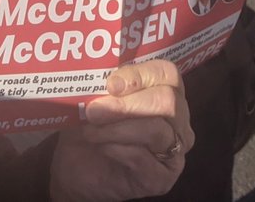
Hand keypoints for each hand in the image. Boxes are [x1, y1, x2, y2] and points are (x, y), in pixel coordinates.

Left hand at [49, 59, 192, 201]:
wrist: (77, 169)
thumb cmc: (90, 126)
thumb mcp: (93, 98)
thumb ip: (103, 83)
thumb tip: (99, 73)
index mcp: (165, 92)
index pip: (168, 73)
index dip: (140, 75)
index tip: (111, 84)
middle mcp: (178, 121)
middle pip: (167, 101)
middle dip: (127, 105)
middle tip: (94, 111)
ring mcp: (175, 152)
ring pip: (156, 131)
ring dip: (116, 129)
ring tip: (90, 131)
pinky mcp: (163, 179)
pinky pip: (143, 159)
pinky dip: (117, 149)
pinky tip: (101, 147)